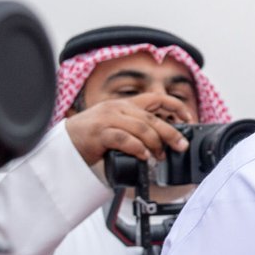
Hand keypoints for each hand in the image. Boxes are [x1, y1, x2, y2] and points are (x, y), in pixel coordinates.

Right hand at [65, 93, 192, 166]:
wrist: (65, 144)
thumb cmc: (94, 138)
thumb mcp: (119, 126)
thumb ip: (138, 128)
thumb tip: (166, 142)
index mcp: (125, 104)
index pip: (156, 98)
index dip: (176, 106)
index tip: (189, 118)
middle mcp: (118, 108)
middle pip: (152, 118)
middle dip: (171, 133)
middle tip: (180, 146)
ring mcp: (107, 119)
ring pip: (141, 128)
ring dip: (155, 144)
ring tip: (158, 156)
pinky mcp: (99, 133)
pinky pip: (124, 139)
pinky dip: (138, 148)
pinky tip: (143, 156)